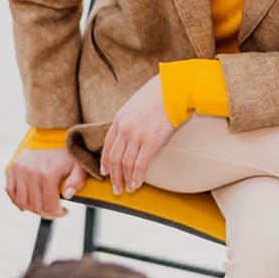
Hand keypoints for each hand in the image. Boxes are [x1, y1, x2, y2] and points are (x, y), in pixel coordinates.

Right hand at [5, 147, 87, 217]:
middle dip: (46, 213)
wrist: (52, 135)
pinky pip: (10, 191)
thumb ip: (77, 181)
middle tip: (53, 211)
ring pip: (22, 202)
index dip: (57, 213)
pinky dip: (17, 201)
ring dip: (32, 209)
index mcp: (48, 174)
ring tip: (42, 207)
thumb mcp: (78, 166)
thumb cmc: (67, 155)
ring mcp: (20, 170)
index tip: (64, 211)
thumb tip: (67, 195)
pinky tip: (26, 205)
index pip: (49, 206)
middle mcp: (31, 172)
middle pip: (35, 206)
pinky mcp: (13, 168)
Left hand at [99, 75, 175, 194]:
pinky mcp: (151, 141)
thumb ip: (129, 121)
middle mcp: (124, 129)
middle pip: (114, 158)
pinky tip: (137, 184)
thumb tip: (129, 135)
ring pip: (125, 164)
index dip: (105, 162)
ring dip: (125, 179)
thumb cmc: (158, 95)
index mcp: (119, 120)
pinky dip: (137, 177)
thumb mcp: (135, 106)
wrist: (173, 88)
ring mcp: (137, 135)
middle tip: (116, 188)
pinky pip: (140, 164)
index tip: (105, 172)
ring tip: (127, 189)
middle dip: (114, 176)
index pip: (107, 146)